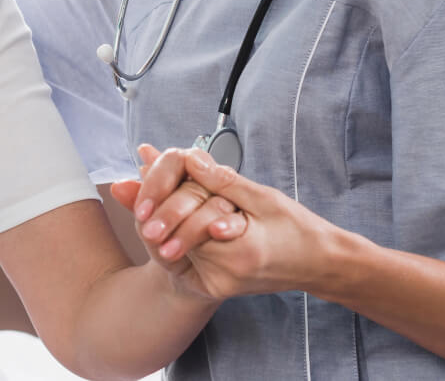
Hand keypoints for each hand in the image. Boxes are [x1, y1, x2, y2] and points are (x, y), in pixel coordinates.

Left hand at [120, 145, 343, 300]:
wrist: (319, 265)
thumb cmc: (298, 229)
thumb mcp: (263, 196)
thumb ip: (222, 180)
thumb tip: (189, 157)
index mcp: (240, 248)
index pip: (185, 217)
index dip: (161, 189)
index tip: (143, 165)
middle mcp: (225, 272)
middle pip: (171, 235)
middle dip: (151, 206)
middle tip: (125, 184)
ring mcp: (219, 283)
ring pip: (173, 248)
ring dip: (156, 220)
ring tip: (136, 198)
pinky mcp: (217, 287)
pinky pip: (185, 258)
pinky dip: (171, 233)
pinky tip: (159, 218)